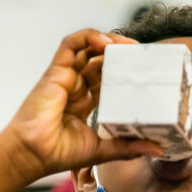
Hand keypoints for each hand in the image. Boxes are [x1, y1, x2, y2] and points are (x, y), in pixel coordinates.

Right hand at [1, 30, 163, 183]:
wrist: (32, 154)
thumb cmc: (59, 153)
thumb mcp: (103, 150)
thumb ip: (129, 147)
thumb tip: (158, 150)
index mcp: (85, 102)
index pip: (109, 78)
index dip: (126, 71)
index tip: (146, 70)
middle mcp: (76, 86)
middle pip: (101, 60)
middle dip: (122, 54)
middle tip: (143, 55)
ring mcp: (66, 76)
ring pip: (88, 47)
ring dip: (110, 41)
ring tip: (129, 45)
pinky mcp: (56, 70)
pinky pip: (71, 44)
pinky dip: (88, 37)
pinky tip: (106, 43)